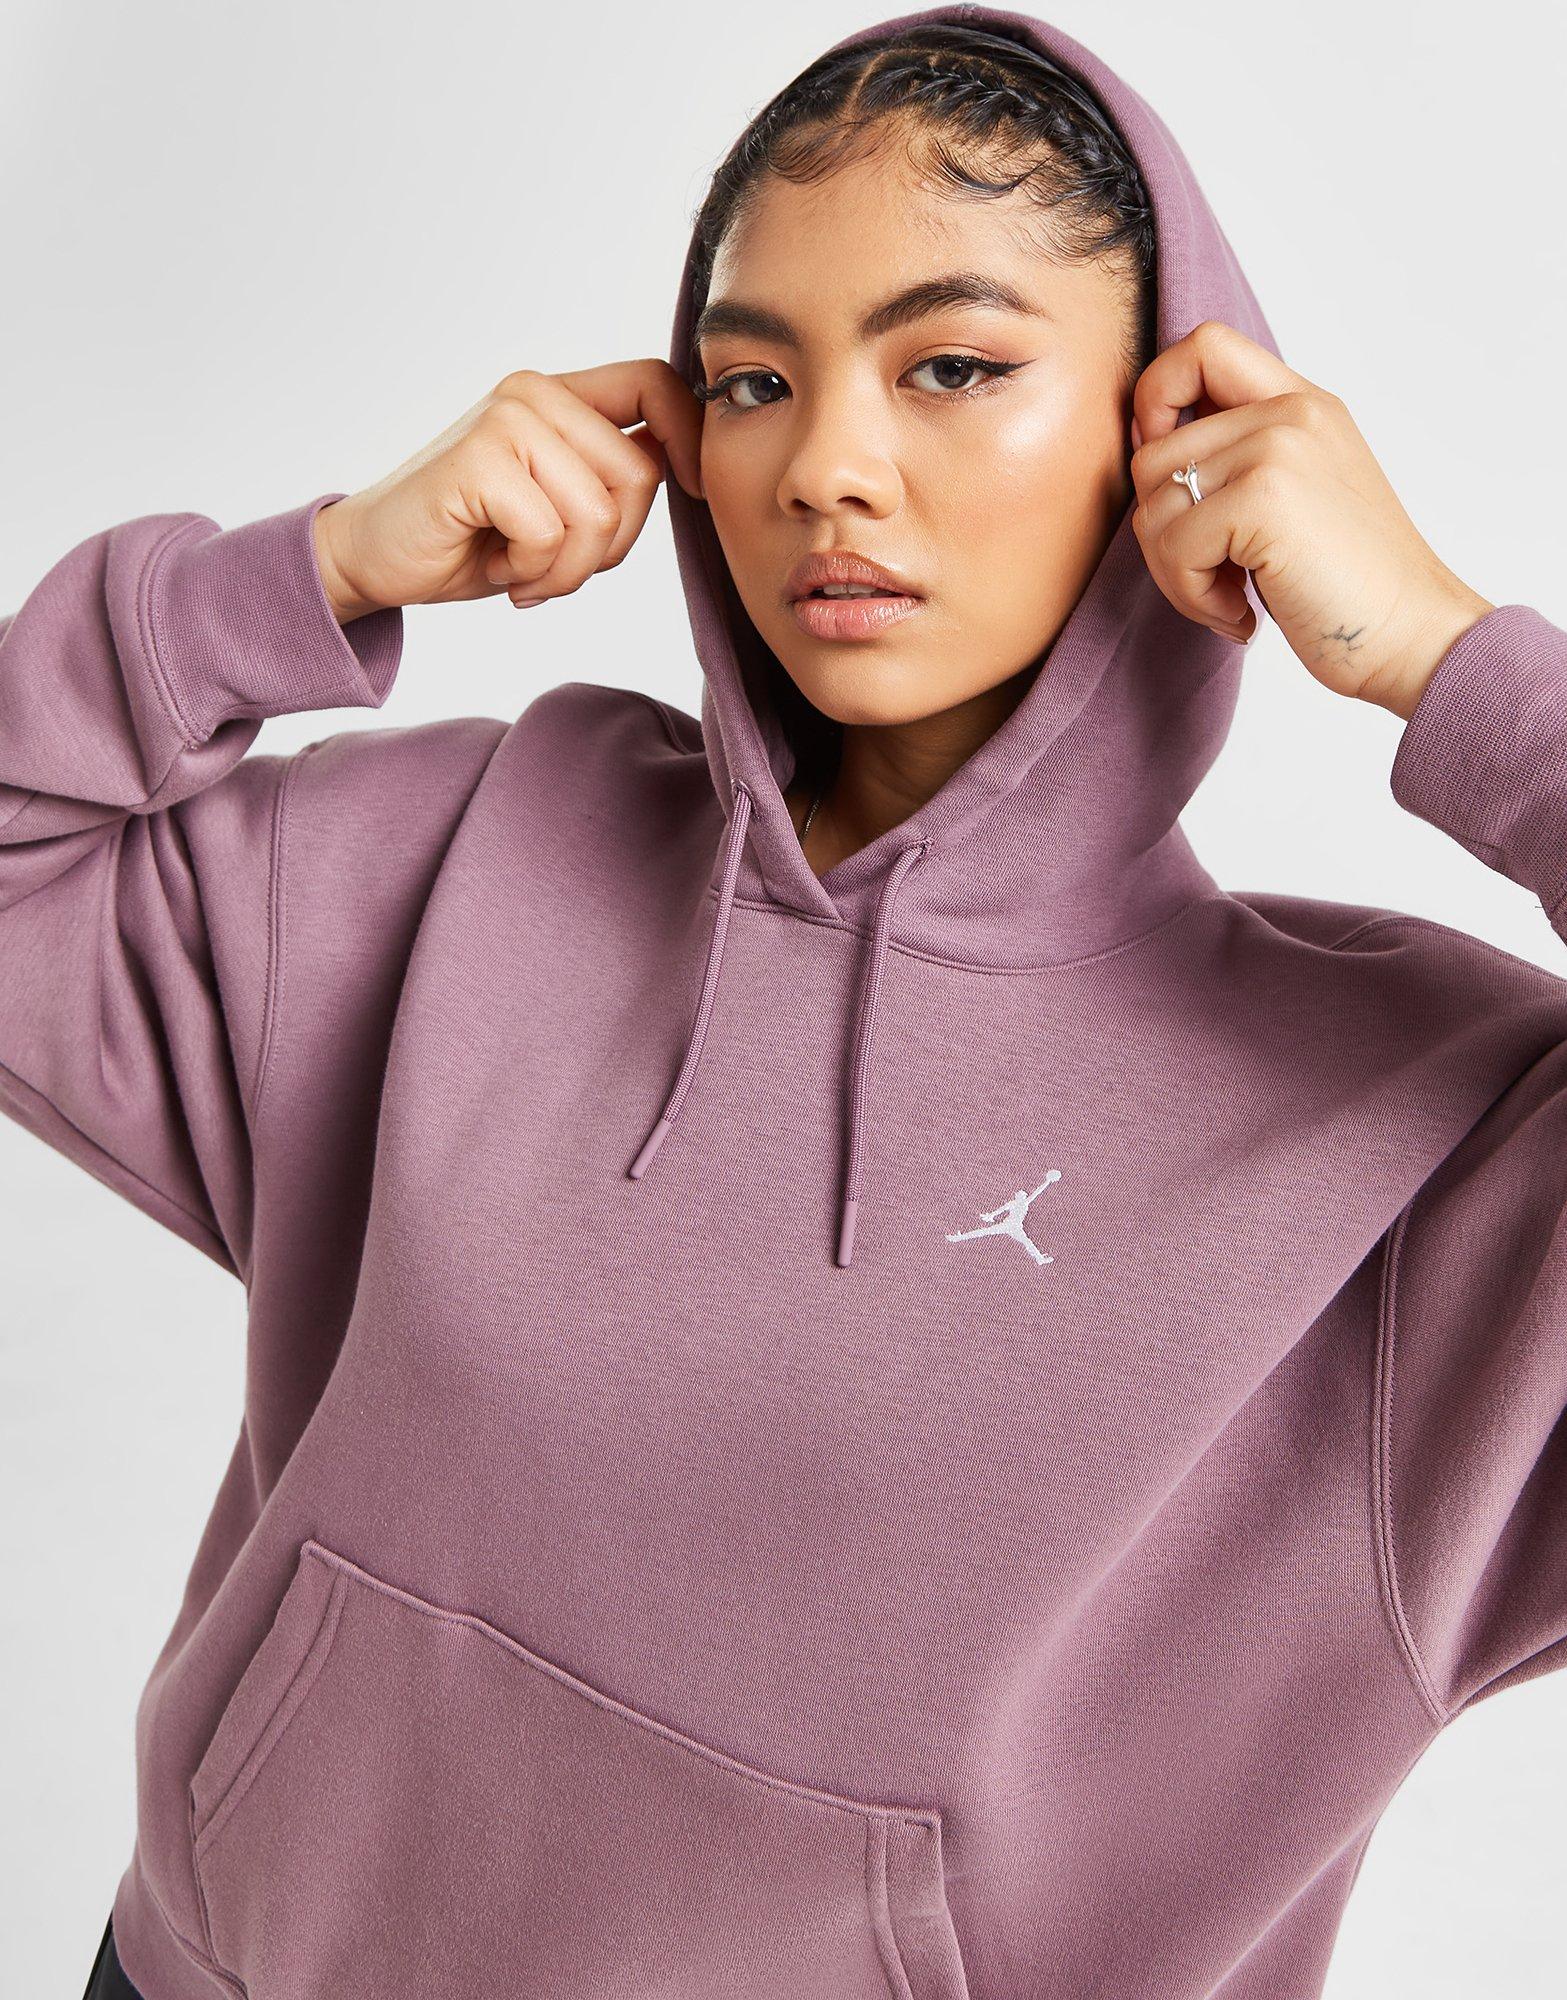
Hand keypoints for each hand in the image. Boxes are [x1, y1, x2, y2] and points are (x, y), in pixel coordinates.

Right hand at [311, 360, 704, 623]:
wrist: (375, 559)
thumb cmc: (470, 539)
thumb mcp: (556, 506)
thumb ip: (608, 480)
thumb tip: (683, 470)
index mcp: (557, 397)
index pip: (654, 383)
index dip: (689, 437)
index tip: (692, 490)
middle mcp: (532, 394)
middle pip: (639, 474)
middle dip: (612, 547)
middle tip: (556, 567)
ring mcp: (504, 421)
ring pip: (599, 515)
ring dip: (568, 570)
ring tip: (522, 571)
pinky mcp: (479, 459)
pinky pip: (551, 534)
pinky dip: (531, 572)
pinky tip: (495, 569)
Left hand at [1127, 321, 1493, 719]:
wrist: (1414, 634)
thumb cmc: (1350, 585)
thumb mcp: (1299, 495)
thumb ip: (1240, 457)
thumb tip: (1147, 452)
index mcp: (1301, 402)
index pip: (1201, 347)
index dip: (1155, 402)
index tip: (1169, 478)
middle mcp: (1291, 412)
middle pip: (1152, 454)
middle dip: (1161, 534)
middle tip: (1208, 578)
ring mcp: (1278, 449)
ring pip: (1152, 505)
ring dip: (1175, 574)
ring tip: (1229, 598)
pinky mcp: (1263, 499)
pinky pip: (1173, 547)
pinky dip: (1193, 597)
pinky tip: (1241, 615)